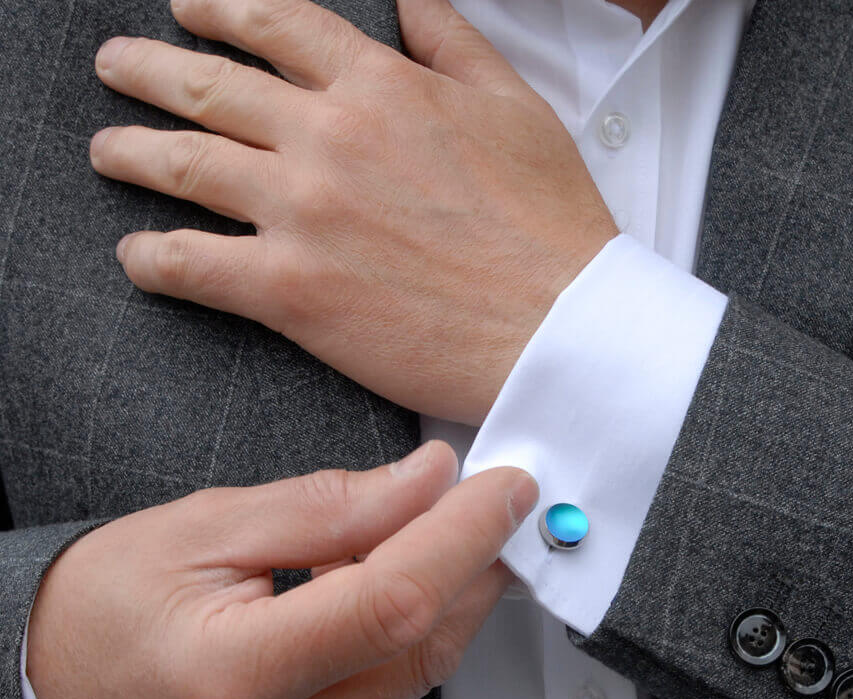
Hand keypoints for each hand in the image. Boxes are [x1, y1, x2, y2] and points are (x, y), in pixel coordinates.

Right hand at [25, 441, 537, 698]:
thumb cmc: (109, 608)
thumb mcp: (205, 528)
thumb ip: (328, 506)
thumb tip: (428, 480)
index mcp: (234, 675)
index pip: (391, 602)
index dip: (462, 538)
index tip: (506, 488)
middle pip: (423, 647)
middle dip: (474, 565)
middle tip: (491, 504)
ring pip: (419, 680)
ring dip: (446, 602)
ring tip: (438, 541)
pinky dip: (409, 647)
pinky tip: (393, 602)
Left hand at [88, 0, 618, 424]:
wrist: (558, 326)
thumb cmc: (549, 228)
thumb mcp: (516, 108)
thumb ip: (453, 43)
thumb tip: (413, 3)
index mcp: (382, 86)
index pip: (278, 24)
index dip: (221, 8)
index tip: (189, 8)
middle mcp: (328, 137)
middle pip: (210, 85)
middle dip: (149, 70)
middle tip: (117, 69)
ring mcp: (303, 213)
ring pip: (185, 165)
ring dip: (134, 153)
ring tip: (108, 153)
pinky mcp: (292, 291)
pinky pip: (193, 263)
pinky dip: (154, 257)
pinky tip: (138, 255)